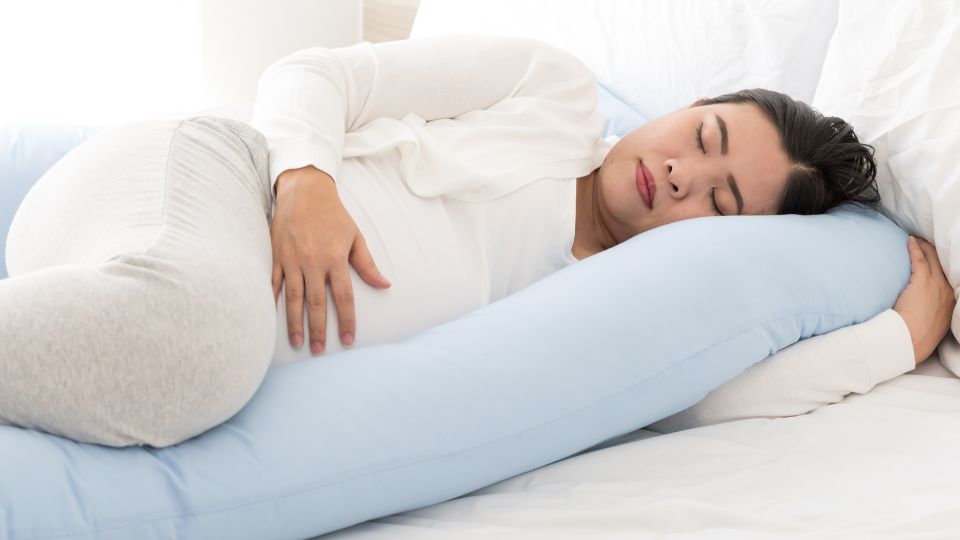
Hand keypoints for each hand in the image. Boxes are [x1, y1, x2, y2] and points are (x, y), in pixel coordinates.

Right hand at [270, 166, 391, 354]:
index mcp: (335, 258)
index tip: (347, 340)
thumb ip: (367, 264)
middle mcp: (313, 262)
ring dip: (295, 322)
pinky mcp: (276, 255)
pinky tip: (271, 319)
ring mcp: (292, 260)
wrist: (304, 190)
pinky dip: (272, 301)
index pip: (343, 297)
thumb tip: (385, 285)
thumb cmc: (333, 215)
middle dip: (318, 328)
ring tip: (298, 342)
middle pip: (317, 302)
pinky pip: (273, 282)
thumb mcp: (355, 236)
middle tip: (318, 350)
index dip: (347, 320)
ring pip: (293, 297)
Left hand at [893, 236, 955, 364]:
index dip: (944, 265)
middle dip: (937, 251)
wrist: (911, 339)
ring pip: (933, 258)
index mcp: (953, 300)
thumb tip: (924, 309)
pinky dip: (915, 248)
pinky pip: (920, 259)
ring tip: (918, 240)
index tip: (939, 259)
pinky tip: (910, 241)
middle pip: (945, 264)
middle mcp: (949, 290)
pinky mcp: (922, 281)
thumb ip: (934, 312)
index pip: (951, 276)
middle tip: (928, 243)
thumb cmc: (918, 336)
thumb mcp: (934, 324)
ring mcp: (937, 284)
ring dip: (926, 246)